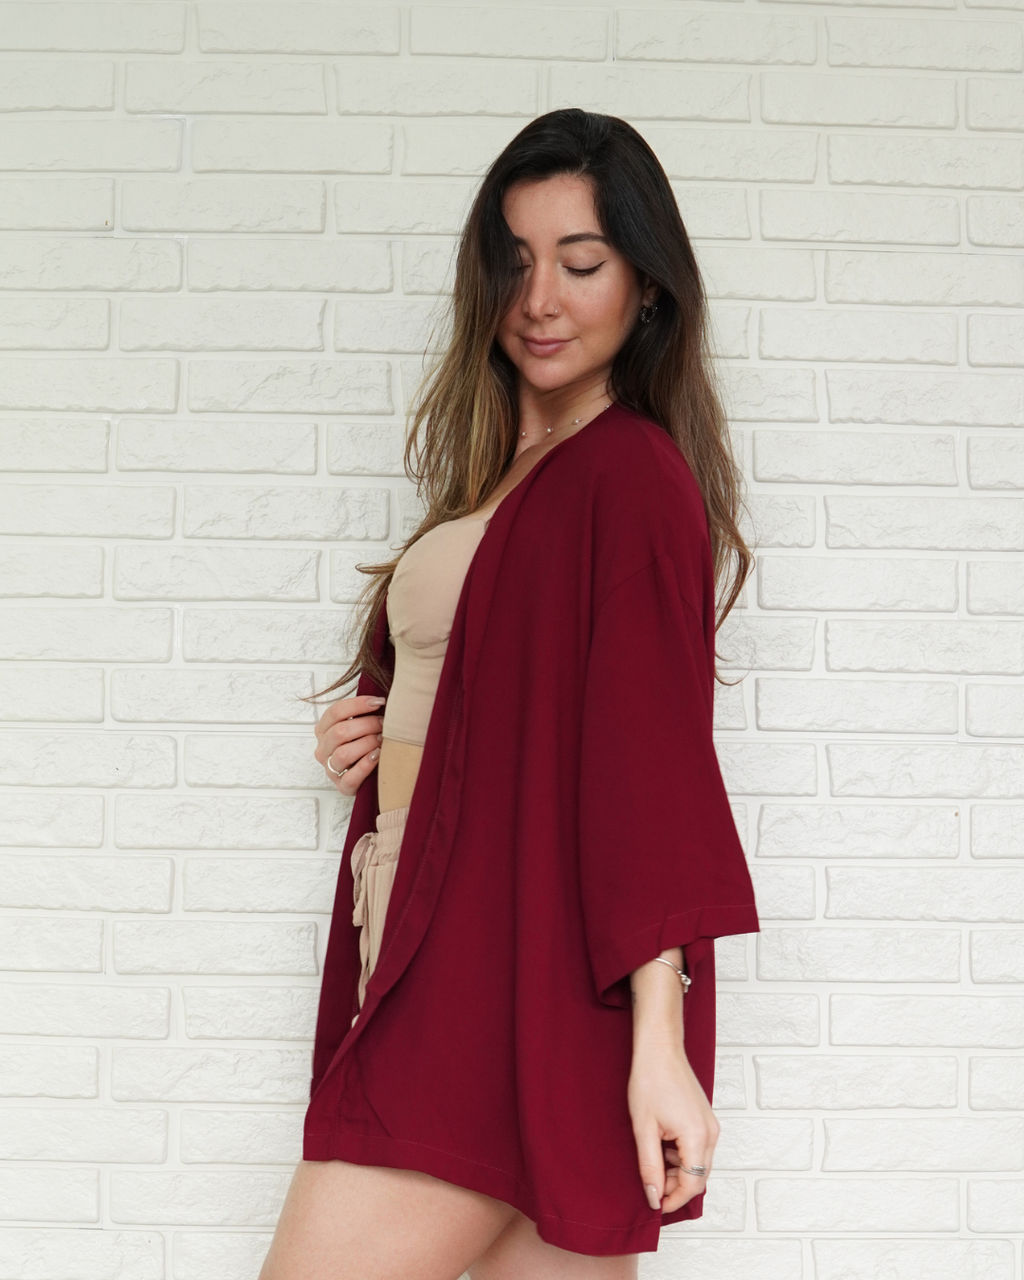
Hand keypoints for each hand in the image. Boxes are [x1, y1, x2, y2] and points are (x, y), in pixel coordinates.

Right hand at [313, 694, 385, 795]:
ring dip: (367, 743)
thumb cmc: (364, 745)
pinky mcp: (342, 787)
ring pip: (343, 754)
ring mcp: (331, 769)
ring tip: (382, 740)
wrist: (369, 775)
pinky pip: (350, 777)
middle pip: (340, 732)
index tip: (379, 702)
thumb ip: (362, 713)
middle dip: (366, 725)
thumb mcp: (358, 726)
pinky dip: (366, 765)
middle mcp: (323, 750)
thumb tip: (380, 698)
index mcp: (323, 731)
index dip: (358, 704)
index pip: (335, 712)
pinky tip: (378, 756)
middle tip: (384, 723)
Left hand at [627, 1040, 718, 1214]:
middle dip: (676, 1187)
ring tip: (654, 1162)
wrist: (659, 1049)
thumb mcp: (644, 1129)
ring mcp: (711, 1125)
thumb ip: (650, 1167)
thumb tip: (654, 1196)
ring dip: (679, 1172)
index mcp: (697, 1137)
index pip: (691, 1183)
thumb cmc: (650, 1081)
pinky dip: (683, 1156)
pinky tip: (663, 1147)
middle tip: (652, 1186)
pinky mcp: (706, 1119)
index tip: (655, 1204)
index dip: (673, 1199)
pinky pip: (699, 1149)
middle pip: (699, 1177)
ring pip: (700, 1164)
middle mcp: (711, 1133)